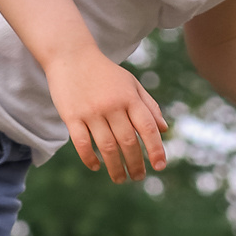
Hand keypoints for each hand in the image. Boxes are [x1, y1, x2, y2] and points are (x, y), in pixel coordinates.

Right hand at [45, 47, 168, 182]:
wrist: (71, 56)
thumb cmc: (105, 73)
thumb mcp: (131, 84)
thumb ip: (148, 106)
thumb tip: (164, 129)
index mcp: (129, 97)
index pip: (147, 127)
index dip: (155, 148)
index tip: (160, 166)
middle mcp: (112, 105)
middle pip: (128, 141)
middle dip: (135, 164)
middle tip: (138, 177)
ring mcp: (91, 112)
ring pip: (107, 147)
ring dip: (115, 167)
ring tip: (121, 179)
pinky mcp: (72, 116)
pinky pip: (82, 143)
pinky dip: (90, 158)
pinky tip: (97, 167)